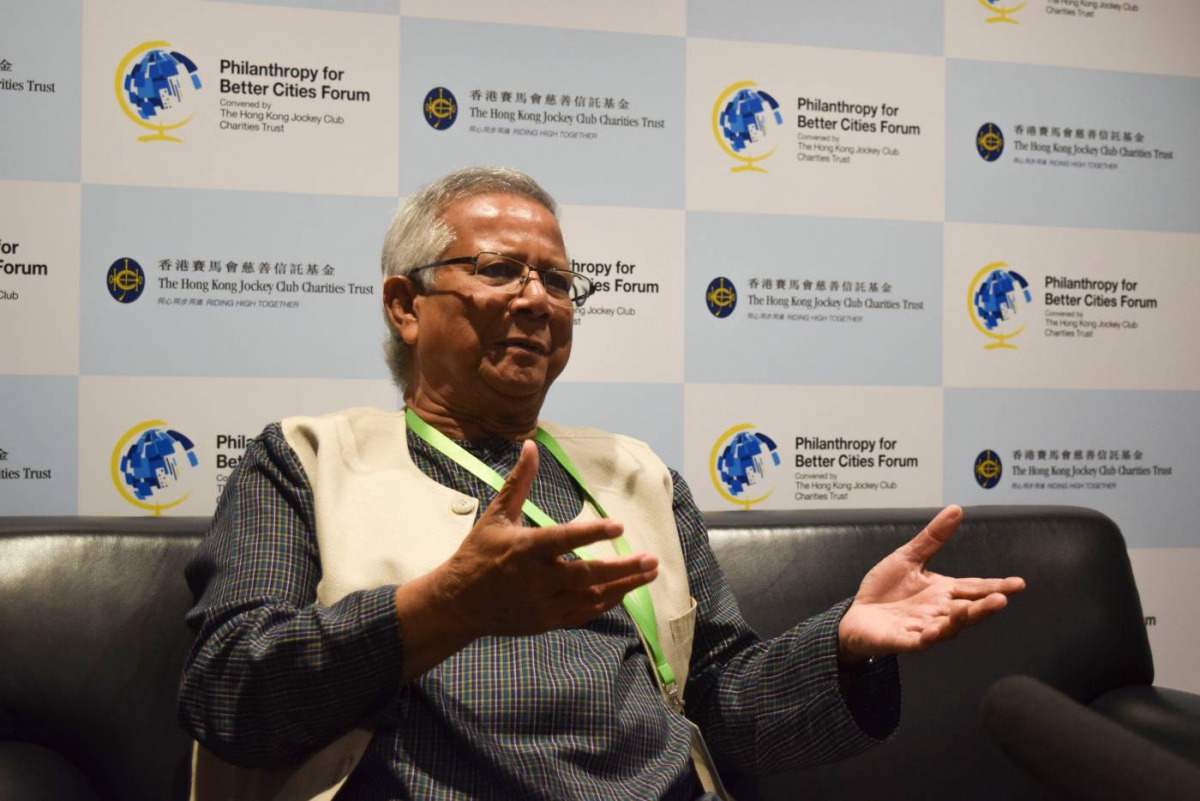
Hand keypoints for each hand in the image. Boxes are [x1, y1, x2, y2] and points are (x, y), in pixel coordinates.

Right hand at [395, 440, 657, 678]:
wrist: (458, 603)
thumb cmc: (478, 553)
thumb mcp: (496, 515)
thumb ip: (519, 482)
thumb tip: (531, 446)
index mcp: (523, 549)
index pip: (563, 539)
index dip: (591, 533)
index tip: (618, 526)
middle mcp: (535, 579)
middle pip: (586, 575)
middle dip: (622, 569)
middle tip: (652, 559)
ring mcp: (542, 604)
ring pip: (590, 598)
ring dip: (623, 586)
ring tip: (650, 573)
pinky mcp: (546, 621)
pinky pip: (583, 614)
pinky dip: (606, 603)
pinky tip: (627, 591)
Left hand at [837, 505, 1024, 663]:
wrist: (857, 616)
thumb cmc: (885, 590)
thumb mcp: (908, 558)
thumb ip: (933, 538)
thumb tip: (956, 509)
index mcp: (943, 591)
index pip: (974, 587)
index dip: (996, 586)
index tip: (1018, 583)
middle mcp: (938, 611)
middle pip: (968, 609)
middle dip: (985, 606)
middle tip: (1002, 599)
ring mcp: (923, 627)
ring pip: (948, 627)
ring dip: (959, 620)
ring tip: (969, 609)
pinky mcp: (903, 640)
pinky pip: (919, 641)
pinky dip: (928, 637)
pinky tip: (933, 630)